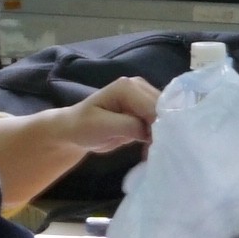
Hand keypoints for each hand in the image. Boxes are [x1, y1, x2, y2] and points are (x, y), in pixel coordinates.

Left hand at [0, 79, 162, 208]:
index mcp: (128, 87)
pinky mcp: (145, 111)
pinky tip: (147, 148)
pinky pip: (160, 124)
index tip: (154, 146)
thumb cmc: (83, 127)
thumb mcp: (103, 126)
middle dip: (162, 131)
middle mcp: (140, 87)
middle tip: (152, 150)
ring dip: (160, 136)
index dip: (159, 126)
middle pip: (164, 111)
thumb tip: (153, 132)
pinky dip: (156, 138)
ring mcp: (143, 99)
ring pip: (165, 118)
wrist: (73, 131)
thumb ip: (130, 125)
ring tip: (149, 151)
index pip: (155, 107)